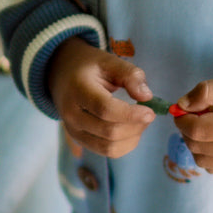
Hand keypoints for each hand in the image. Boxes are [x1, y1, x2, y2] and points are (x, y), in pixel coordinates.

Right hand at [47, 37, 154, 157]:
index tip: (150, 112)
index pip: (105, 109)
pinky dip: (125, 144)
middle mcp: (71, 114)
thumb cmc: (89, 67)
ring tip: (141, 121)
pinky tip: (132, 129)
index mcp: (78, 89)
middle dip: (136, 126)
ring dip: (132, 137)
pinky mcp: (80, 140)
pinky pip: (106, 151)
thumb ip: (130, 75)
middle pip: (109, 131)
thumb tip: (147, 96)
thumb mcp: (109, 60)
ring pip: (108, 147)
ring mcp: (73, 130)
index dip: (130, 114)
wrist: (62, 74)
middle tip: (149, 114)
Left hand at [171, 65, 212, 172]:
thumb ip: (206, 92)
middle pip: (196, 146)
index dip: (182, 118)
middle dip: (188, 128)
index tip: (182, 105)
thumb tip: (180, 105)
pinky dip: (207, 153)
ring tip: (208, 121)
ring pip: (202, 160)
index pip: (196, 130)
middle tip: (199, 109)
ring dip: (196, 142)